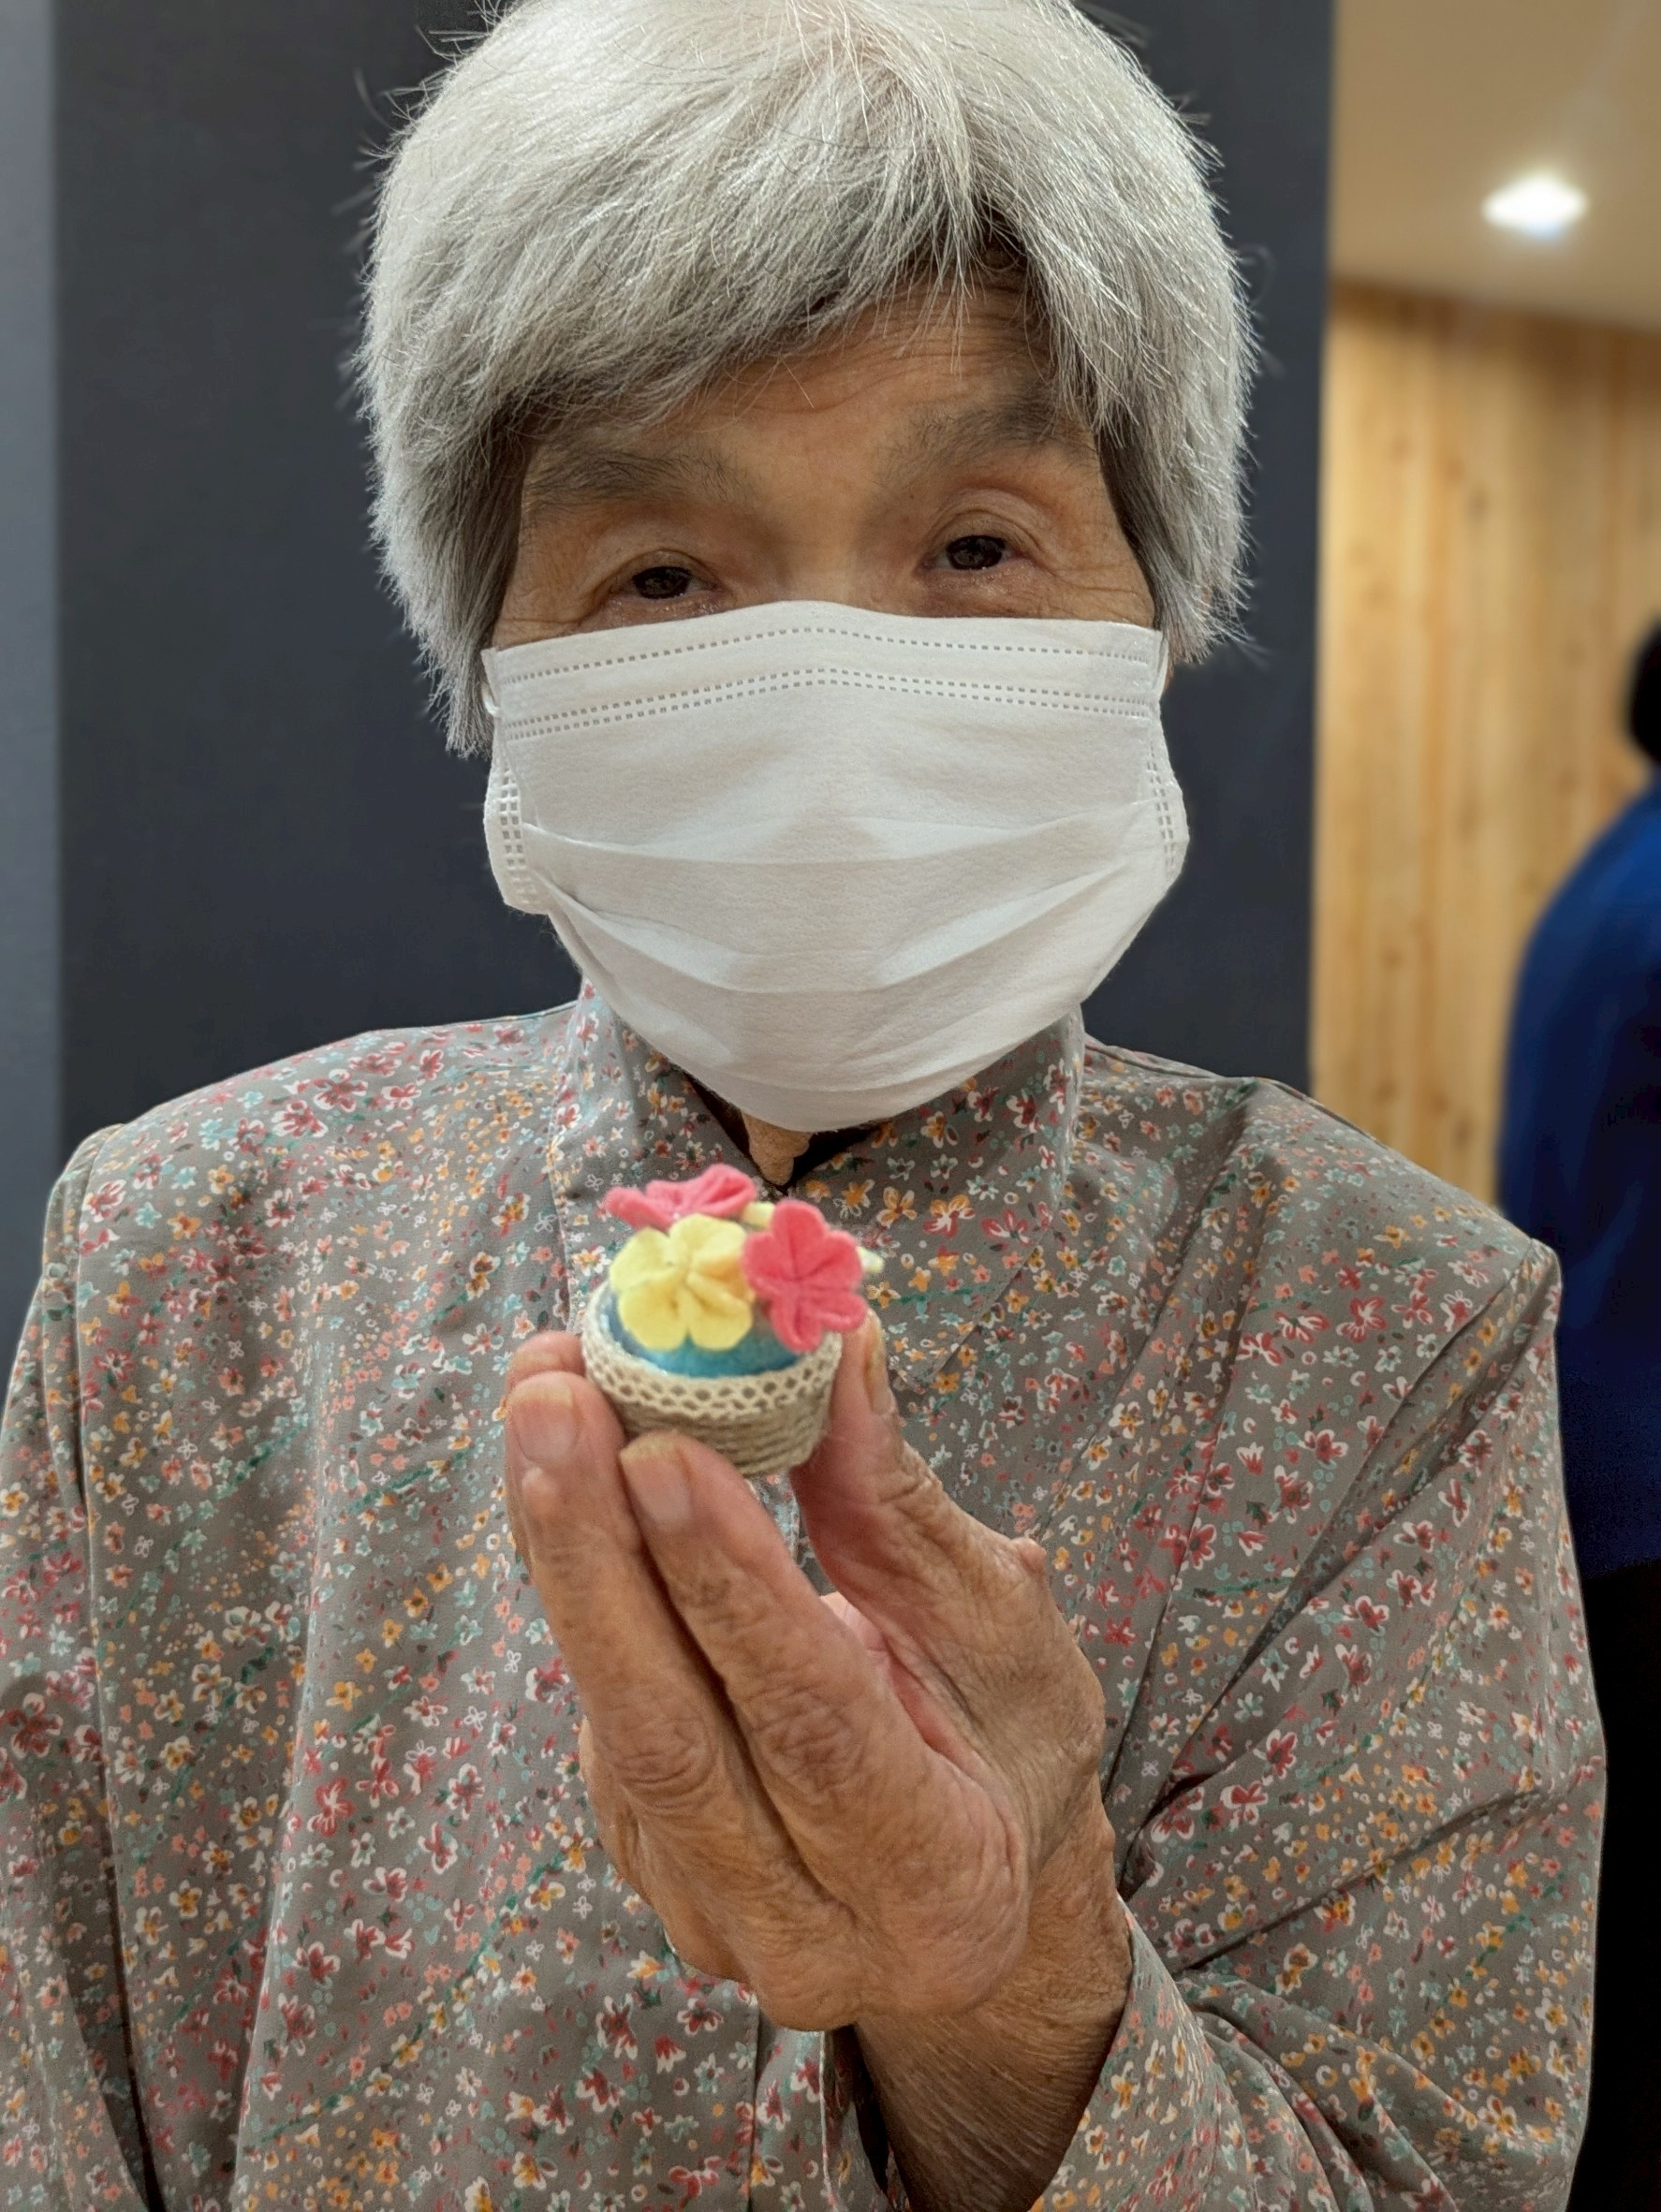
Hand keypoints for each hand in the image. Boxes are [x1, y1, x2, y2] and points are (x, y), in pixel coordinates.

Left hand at [503, 1319, 1129, 2204]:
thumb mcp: (995, 1623)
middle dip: (596, 1553)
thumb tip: (836, 1345)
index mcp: (937, 1885)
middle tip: (554, 1395)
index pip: (815, 1729)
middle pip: (671, 1739)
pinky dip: (578, 1580)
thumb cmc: (1012, 1744)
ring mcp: (707, 1910)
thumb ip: (898, 1504)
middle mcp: (805, 1933)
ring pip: (616, 1722)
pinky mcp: (646, 1862)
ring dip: (566, 1547)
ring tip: (547, 1393)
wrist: (978, 1886)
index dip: (732, 1588)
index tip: (664, 1452)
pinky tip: (563, 1468)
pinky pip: (601, 1711)